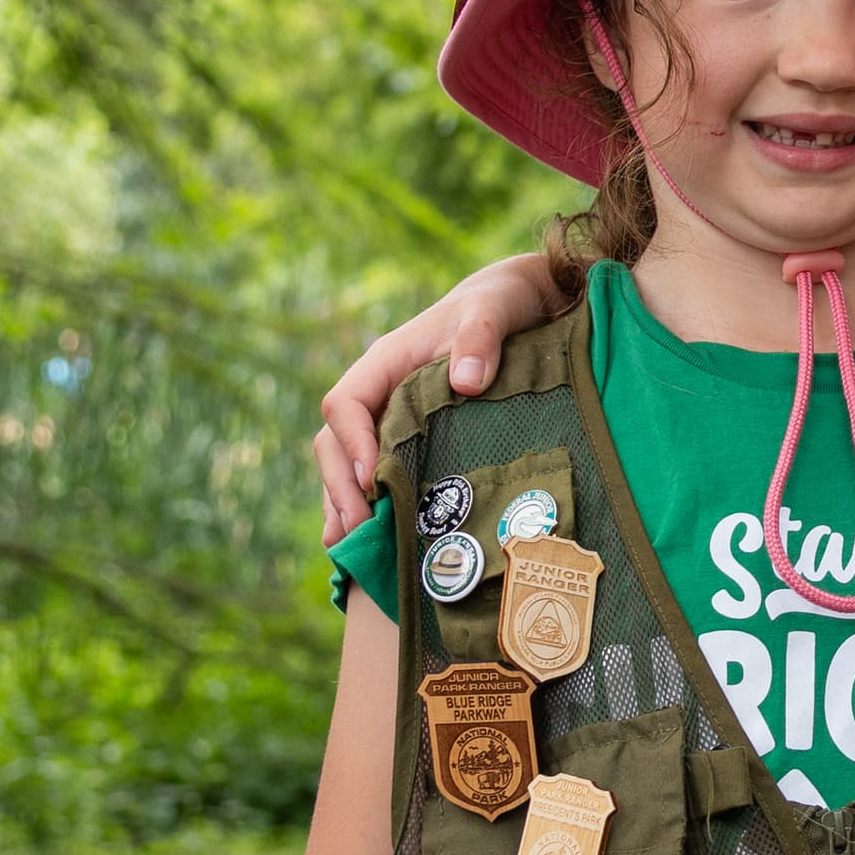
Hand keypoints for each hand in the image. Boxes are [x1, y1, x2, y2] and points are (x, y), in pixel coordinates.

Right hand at [313, 252, 574, 539]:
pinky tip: (369, 544)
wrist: (519, 305)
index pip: (346, 402)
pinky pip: (377, 475)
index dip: (352, 442)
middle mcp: (380, 393)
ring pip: (348, 465)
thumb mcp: (493, 311)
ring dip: (342, 505)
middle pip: (336, 442)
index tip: (373, 478)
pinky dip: (368, 507)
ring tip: (346, 549)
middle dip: (339, 487)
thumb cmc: (500, 304)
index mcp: (387, 362)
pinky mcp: (411, 441)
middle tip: (354, 532)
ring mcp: (391, 419)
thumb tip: (465, 381)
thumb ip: (480, 337)